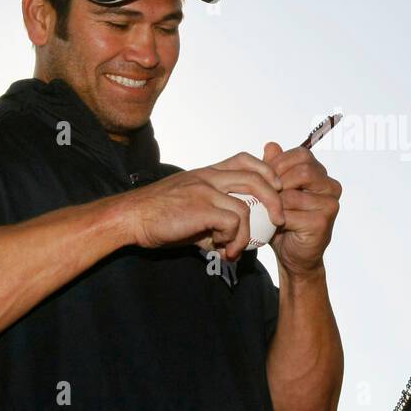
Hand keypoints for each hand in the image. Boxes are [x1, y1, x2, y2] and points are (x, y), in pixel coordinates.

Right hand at [120, 152, 285, 261]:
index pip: (244, 160)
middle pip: (256, 178)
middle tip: (279, 220)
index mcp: (206, 173)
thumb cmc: (156, 216)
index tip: (275, 190)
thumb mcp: (188, 208)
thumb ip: (211, 219)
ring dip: (247, 233)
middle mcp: (208, 177)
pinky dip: (234, 239)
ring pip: (246, 206)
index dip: (266, 171)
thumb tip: (226, 242)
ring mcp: (205, 190)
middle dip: (274, 200)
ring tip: (234, 250)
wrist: (131, 217)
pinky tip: (221, 250)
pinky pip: (232, 222)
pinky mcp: (201, 207)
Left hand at [265, 142, 340, 277]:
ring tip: (267, 210)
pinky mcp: (323, 222)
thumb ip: (274, 168)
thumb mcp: (275, 191)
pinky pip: (292, 213)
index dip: (279, 163)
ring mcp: (330, 204)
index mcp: (321, 174)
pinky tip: (273, 224)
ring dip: (275, 202)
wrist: (292, 255)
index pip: (301, 155)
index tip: (263, 177)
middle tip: (263, 195)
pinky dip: (277, 219)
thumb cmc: (283, 220)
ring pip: (294, 193)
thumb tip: (271, 145)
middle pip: (302, 171)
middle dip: (277, 181)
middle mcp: (331, 186)